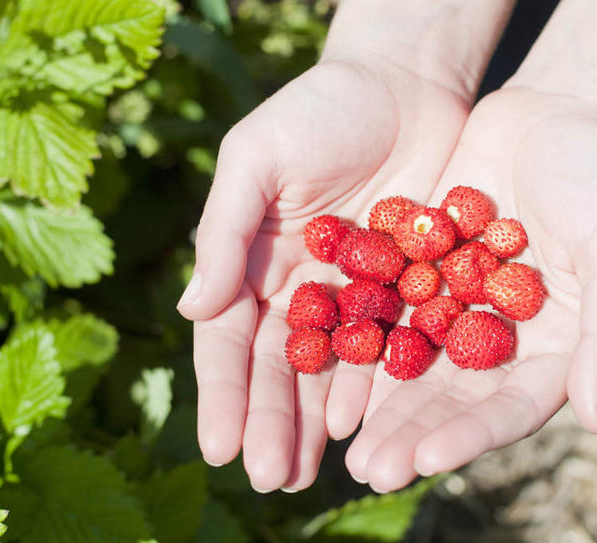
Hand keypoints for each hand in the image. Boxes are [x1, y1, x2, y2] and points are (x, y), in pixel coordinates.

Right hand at [177, 54, 473, 491]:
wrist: (404, 85)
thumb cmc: (318, 110)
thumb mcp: (258, 158)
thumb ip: (224, 232)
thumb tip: (190, 310)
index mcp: (254, 262)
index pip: (230, 340)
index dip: (223, 394)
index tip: (220, 447)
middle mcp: (298, 288)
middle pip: (280, 369)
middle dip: (273, 423)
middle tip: (272, 479)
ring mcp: (353, 295)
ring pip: (331, 371)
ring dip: (318, 424)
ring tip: (309, 475)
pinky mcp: (406, 290)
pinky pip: (388, 348)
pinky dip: (375, 388)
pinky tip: (364, 428)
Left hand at [344, 87, 596, 491]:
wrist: (552, 114)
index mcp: (552, 347)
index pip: (510, 406)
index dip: (470, 435)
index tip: (427, 460)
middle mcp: (500, 338)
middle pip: (453, 398)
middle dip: (411, 435)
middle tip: (369, 474)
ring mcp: (457, 307)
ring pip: (414, 365)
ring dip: (379, 405)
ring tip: (341, 442)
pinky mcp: (421, 274)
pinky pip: (388, 314)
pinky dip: (361, 341)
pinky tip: (325, 367)